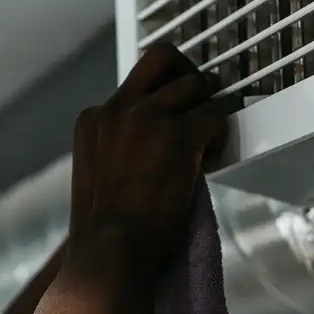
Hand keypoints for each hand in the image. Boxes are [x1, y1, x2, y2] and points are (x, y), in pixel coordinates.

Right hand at [68, 42, 228, 268]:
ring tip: (208, 142)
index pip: (134, 87)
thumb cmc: (105, 235)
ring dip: (207, 110)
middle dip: (188, 73)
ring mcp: (147, 118)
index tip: (172, 120)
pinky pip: (216, 114)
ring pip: (195, 84)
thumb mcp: (97, 177)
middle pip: (162, 58)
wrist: (109, 255)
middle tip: (201, 102)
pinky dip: (220, 135)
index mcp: (92, 120)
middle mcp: (116, 108)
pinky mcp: (178, 135)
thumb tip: (152, 146)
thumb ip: (118, 149)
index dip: (160, 101)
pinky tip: (212, 159)